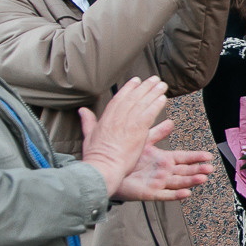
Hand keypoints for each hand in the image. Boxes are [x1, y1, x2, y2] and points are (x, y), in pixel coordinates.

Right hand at [79, 77, 170, 195]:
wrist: (103, 167)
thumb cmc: (96, 156)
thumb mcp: (88, 136)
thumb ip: (88, 121)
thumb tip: (82, 110)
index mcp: (106, 118)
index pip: (119, 98)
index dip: (128, 88)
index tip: (136, 81)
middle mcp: (117, 117)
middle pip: (133, 97)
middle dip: (144, 87)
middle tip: (154, 79)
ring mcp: (127, 122)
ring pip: (142, 103)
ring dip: (153, 93)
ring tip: (161, 85)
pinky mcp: (137, 130)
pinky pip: (149, 114)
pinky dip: (156, 105)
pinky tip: (163, 99)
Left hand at [113, 122, 215, 200]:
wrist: (107, 169)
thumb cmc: (125, 157)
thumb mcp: (144, 141)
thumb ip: (157, 132)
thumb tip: (170, 121)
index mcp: (163, 160)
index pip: (184, 158)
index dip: (196, 157)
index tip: (209, 156)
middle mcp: (163, 172)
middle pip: (185, 171)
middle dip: (198, 170)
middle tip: (210, 168)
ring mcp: (158, 183)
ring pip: (178, 182)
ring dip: (191, 181)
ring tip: (203, 178)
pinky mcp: (150, 192)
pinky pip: (165, 195)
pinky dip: (176, 195)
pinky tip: (187, 193)